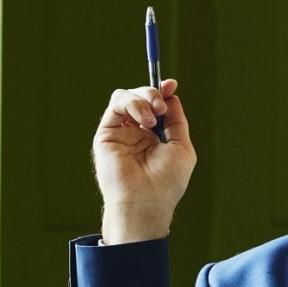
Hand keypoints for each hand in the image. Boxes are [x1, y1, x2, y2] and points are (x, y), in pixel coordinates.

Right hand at [94, 79, 195, 243]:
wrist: (147, 201)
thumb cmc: (166, 182)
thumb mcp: (181, 146)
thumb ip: (177, 120)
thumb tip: (171, 95)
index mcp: (153, 136)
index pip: (154, 105)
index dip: (162, 92)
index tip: (171, 85)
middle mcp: (134, 132)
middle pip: (141, 96)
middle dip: (154, 94)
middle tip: (162, 108)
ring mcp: (120, 132)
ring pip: (126, 96)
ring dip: (144, 99)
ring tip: (153, 119)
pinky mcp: (106, 133)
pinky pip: (116, 104)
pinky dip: (132, 103)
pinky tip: (144, 121)